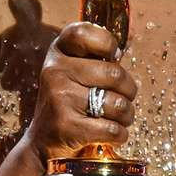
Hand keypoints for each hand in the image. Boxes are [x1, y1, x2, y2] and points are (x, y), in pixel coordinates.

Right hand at [17, 21, 138, 167]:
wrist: (43, 142)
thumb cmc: (69, 102)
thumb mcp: (74, 71)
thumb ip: (97, 56)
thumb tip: (132, 36)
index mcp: (58, 52)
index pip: (83, 33)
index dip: (107, 43)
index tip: (114, 56)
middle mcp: (55, 71)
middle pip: (114, 73)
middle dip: (129, 90)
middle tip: (124, 98)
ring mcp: (59, 97)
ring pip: (117, 103)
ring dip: (127, 115)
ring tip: (119, 118)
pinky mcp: (66, 125)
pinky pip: (112, 129)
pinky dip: (120, 134)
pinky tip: (113, 133)